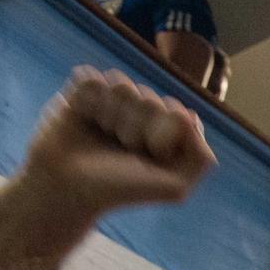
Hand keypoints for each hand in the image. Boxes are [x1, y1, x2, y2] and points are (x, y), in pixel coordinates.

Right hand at [21, 67, 214, 219]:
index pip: (177, 112)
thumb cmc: (120, 190)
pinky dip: (88, 102)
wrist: (68, 190)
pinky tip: (83, 119)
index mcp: (165, 129)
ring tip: (102, 136)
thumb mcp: (174, 188)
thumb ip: (200, 158)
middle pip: (150, 99)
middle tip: (121, 150)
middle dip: (135, 130)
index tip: (150, 158)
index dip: (162, 136)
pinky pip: (92, 78)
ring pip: (122, 85)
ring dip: (111, 117)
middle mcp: (141, 111)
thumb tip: (190, 116)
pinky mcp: (82, 90)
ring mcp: (112, 98)